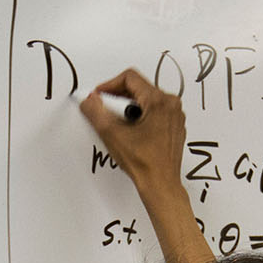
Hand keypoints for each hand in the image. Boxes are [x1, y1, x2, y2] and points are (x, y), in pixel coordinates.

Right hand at [79, 69, 211, 262]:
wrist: (160, 184)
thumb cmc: (143, 163)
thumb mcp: (112, 134)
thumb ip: (95, 111)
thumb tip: (87, 100)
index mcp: (159, 101)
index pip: (130, 78)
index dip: (109, 85)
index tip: (98, 96)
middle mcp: (171, 104)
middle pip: (139, 87)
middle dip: (118, 96)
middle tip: (104, 109)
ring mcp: (175, 115)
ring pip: (146, 99)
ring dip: (128, 106)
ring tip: (118, 124)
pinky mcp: (174, 126)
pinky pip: (154, 111)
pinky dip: (140, 115)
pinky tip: (131, 131)